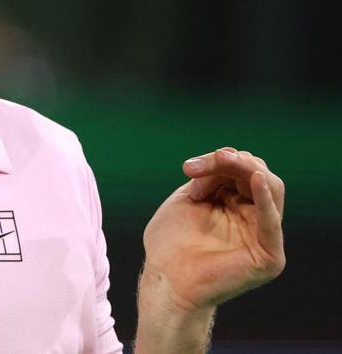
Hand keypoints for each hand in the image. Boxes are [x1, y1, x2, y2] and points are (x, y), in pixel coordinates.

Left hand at [141, 147, 285, 312]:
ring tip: (225, 159)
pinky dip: (265, 197)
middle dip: (229, 162)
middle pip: (256, 175)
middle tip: (199, 165)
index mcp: (236, 207)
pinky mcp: (269, 255)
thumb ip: (209, 178)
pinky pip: (272, 221)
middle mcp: (254, 219)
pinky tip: (255, 178)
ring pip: (271, 189)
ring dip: (246, 169)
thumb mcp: (187, 200)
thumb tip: (226, 157)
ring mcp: (264, 237)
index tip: (188, 167)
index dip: (219, 161)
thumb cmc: (169, 245)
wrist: (166, 281)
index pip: (240, 172)